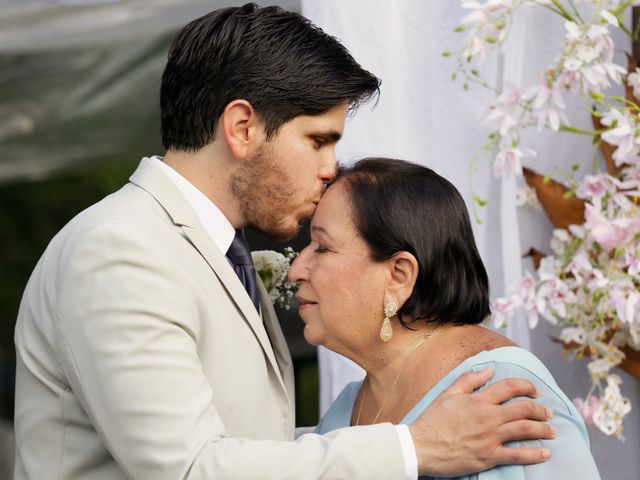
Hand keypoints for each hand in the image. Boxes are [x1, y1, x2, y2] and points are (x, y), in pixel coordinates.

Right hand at [408, 368, 554, 476]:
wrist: (421, 446)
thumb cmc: (432, 420)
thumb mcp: (448, 394)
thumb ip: (469, 380)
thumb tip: (489, 370)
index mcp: (478, 400)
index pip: (510, 387)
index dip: (526, 386)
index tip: (534, 391)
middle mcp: (488, 417)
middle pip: (524, 409)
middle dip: (541, 410)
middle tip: (548, 413)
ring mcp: (490, 437)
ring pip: (525, 429)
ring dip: (543, 429)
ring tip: (551, 431)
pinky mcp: (489, 456)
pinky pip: (517, 455)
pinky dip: (534, 455)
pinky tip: (545, 454)